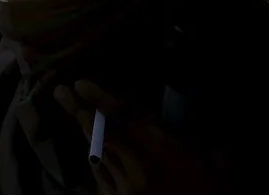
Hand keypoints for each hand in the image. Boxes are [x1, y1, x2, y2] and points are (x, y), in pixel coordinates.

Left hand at [54, 80, 223, 194]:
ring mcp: (123, 187)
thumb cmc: (203, 192)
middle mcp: (138, 166)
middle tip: (61, 91)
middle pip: (101, 133)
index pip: (125, 118)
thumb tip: (177, 118)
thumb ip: (188, 140)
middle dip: (79, 111)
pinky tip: (95, 149)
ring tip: (74, 109)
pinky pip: (98, 174)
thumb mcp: (207, 165)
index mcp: (162, 151)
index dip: (100, 99)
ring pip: (96, 152)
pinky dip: (96, 159)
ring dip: (86, 131)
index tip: (81, 83)